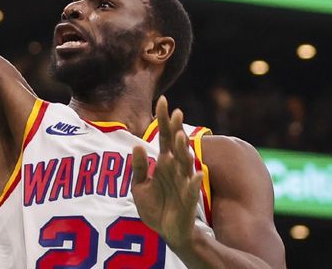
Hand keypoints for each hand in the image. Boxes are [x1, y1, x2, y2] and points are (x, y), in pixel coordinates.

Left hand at [131, 96, 203, 250]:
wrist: (167, 232)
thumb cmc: (156, 206)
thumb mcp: (139, 185)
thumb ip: (138, 167)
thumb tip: (137, 145)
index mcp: (164, 163)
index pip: (165, 136)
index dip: (163, 119)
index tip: (162, 99)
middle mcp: (175, 169)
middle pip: (177, 145)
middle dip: (176, 129)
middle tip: (176, 112)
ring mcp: (182, 183)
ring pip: (185, 164)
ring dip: (184, 151)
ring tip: (182, 137)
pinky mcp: (187, 201)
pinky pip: (191, 190)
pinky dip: (193, 183)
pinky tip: (195, 174)